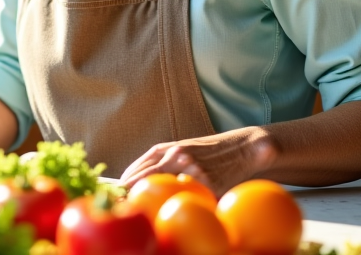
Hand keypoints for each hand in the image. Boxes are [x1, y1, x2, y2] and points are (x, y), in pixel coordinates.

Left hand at [118, 126, 277, 196]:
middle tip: (123, 204)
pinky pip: (193, 198)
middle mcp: (178, 156)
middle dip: (133, 191)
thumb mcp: (183, 149)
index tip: (116, 192)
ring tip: (144, 211)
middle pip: (148, 177)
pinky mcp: (209, 184)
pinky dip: (185, 205)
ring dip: (155, 201)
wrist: (243, 148)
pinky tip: (181, 212)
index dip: (126, 181)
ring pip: (167, 189)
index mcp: (169, 148)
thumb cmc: (209, 151)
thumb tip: (138, 179)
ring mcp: (193, 170)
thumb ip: (163, 160)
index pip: (140, 167)